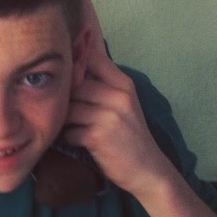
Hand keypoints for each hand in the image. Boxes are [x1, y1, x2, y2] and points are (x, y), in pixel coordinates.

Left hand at [63, 50, 168, 195]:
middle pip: (75, 84)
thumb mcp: (124, 100)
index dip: (75, 59)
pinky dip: (71, 137)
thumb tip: (88, 44)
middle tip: (69, 108)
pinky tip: (80, 140)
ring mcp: (108, 117)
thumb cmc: (129, 132)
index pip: (93, 56)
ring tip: (74, 125)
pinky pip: (69, 130)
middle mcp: (118, 97)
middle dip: (67, 97)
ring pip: (69, 107)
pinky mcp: (97, 137)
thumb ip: (104, 76)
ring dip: (67, 119)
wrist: (149, 172)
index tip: (67, 67)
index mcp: (123, 85)